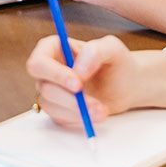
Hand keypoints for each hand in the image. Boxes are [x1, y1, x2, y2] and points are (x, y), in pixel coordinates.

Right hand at [24, 33, 165, 130]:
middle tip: (93, 104)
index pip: (39, 62)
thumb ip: (95, 51)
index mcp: (53, 48)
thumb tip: (78, 70)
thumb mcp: (112, 48)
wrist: (126, 85)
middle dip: (69, 98)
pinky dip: (78, 119)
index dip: (54, 74)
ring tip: (102, 111)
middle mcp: (48, 69)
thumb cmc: (116, 62)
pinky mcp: (58, 109)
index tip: (77, 84)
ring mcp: (51, 90)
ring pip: (50, 105)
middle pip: (44, 86)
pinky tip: (94, 114)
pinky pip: (59, 118)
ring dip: (77, 110)